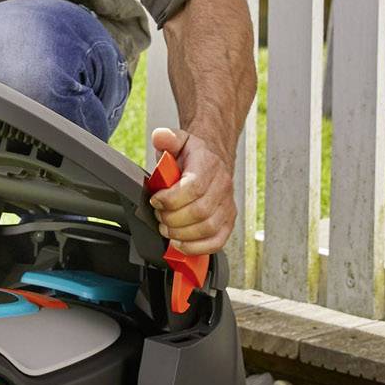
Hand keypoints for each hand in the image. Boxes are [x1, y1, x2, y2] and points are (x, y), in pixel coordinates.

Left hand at [148, 125, 234, 257]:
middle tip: (159, 217)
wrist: (213, 160)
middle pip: (199, 211)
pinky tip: (181, 243)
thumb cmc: (193, 155)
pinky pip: (217, 241)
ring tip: (166, 229)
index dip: (171, 199)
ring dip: (182, 233)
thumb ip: (167, 138)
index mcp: (209, 165)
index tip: (156, 200)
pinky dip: (198, 247)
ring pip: (208, 228)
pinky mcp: (228, 221)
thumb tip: (160, 136)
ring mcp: (227, 205)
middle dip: (172, 218)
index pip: (193, 187)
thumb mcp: (178, 140)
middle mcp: (222, 186)